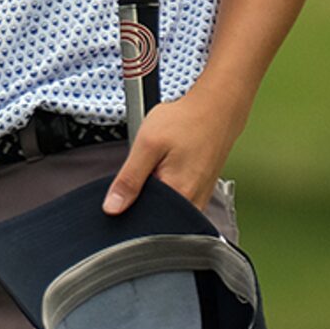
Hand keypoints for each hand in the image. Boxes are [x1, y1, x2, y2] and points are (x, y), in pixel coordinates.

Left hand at [102, 86, 247, 214]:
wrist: (216, 108)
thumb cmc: (186, 121)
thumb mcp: (147, 145)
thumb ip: (129, 179)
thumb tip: (112, 208)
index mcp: (179, 197)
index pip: (143, 220)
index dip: (128, 205)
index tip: (130, 184)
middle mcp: (193, 204)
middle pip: (155, 214)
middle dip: (143, 195)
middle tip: (152, 165)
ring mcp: (200, 198)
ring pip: (165, 206)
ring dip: (156, 189)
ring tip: (164, 163)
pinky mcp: (202, 191)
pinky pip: (177, 198)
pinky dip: (168, 185)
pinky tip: (170, 166)